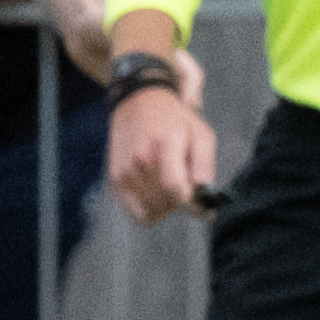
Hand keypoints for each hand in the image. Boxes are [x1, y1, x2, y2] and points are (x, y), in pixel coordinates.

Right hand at [107, 61, 220, 222]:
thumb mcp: (201, 135)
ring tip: (167, 184)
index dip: (191, 202)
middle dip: (180, 202)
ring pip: (152, 212)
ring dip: (165, 206)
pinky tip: (154, 191)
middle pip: (165, 203)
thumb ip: (204, 168)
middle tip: (183, 183)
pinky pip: (137, 214)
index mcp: (164, 144)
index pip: (175, 188)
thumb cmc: (175, 121)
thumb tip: (204, 207)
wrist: (138, 105)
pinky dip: (149, 209)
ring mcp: (123, 172)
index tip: (200, 203)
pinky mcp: (114, 182)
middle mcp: (139, 160)